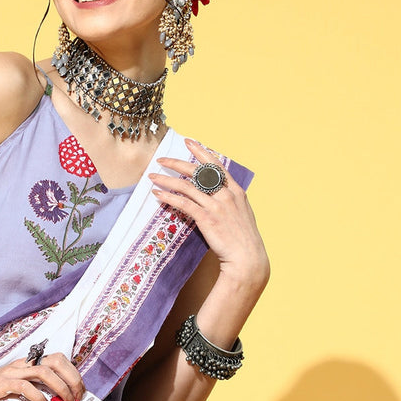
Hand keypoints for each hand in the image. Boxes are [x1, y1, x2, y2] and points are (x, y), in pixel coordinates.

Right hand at [0, 352, 83, 400]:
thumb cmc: (0, 392)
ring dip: (60, 387)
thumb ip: (39, 386)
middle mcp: (23, 364)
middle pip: (54, 361)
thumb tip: (63, 397)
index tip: (81, 390)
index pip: (58, 358)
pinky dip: (39, 397)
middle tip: (77, 396)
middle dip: (71, 378)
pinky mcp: (3, 383)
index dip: (73, 372)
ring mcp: (12, 372)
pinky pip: (25, 387)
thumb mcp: (22, 385)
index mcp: (30, 362)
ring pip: (43, 372)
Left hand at [149, 139, 268, 288]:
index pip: (216, 165)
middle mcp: (226, 195)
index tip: (189, 142)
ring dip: (167, 179)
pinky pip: (183, 203)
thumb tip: (218, 194)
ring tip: (153, 176)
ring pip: (187, 186)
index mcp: (236, 191)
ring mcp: (216, 206)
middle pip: (198, 171)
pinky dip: (169, 197)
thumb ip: (231, 200)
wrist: (247, 257)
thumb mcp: (242, 213)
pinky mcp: (206, 218)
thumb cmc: (243, 239)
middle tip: (161, 159)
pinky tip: (158, 195)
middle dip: (177, 162)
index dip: (201, 151)